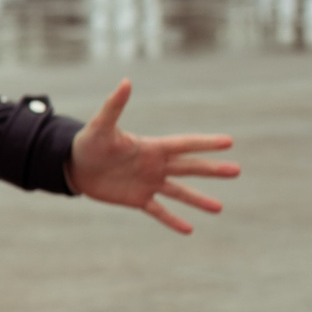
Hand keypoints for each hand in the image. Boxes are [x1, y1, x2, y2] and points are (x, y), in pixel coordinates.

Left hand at [64, 80, 238, 235]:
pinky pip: (159, 211)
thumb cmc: (88, 142)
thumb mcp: (101, 126)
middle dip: (212, 169)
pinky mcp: (137, 199)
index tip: (228, 142)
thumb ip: (114, 106)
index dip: (205, 143)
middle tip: (237, 170)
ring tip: (219, 208)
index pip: (184, 144)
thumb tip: (125, 82)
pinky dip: (173, 220)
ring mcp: (148, 183)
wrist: (74, 165)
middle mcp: (155, 165)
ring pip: (179, 192)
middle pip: (189, 168)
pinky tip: (189, 229)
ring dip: (198, 200)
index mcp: (151, 147)